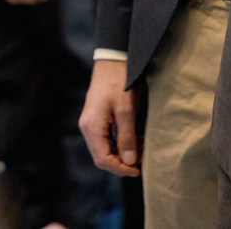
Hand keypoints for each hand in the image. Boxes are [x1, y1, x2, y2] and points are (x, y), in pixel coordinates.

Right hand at [79, 58, 140, 176]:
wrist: (112, 60)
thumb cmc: (119, 83)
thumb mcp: (126, 111)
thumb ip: (127, 138)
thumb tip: (129, 162)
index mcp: (92, 127)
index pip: (102, 159)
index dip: (120, 169)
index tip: (138, 170)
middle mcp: (87, 127)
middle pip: (102, 156)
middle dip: (122, 162)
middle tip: (143, 157)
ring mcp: (91, 122)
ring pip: (105, 148)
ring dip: (123, 153)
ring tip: (142, 146)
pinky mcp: (96, 118)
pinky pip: (106, 139)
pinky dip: (120, 143)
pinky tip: (134, 138)